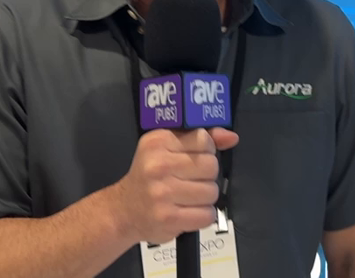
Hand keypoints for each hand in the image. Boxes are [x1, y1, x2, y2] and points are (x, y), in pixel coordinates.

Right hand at [115, 127, 238, 243]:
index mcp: (158, 142)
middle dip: (206, 175)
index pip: (203, 139)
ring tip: (188, 197)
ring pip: (211, 192)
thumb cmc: (149, 177)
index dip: (205, 150)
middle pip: (211, 166)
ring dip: (205, 197)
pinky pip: (207, 215)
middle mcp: (158, 165)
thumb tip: (231, 137)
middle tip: (190, 180)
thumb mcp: (167, 149)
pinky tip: (188, 211)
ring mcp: (163, 193)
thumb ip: (199, 140)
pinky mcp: (168, 218)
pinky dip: (202, 215)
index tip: (193, 158)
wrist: (123, 211)